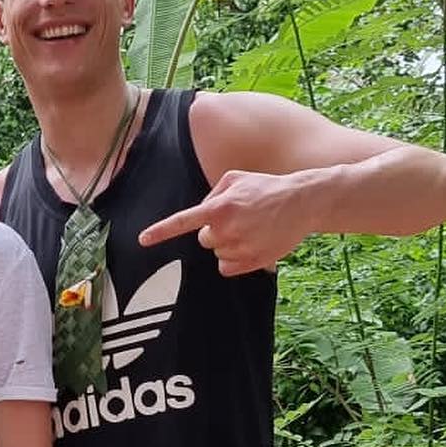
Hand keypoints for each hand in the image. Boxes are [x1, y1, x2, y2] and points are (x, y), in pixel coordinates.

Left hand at [139, 168, 323, 274]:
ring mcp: (239, 248)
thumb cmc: (267, 187)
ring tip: (252, 229)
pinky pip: (226, 268)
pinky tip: (252, 244)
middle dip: (216, 231)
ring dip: (228, 244)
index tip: (142, 240)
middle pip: (204, 239)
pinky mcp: (251, 263)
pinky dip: (235, 260)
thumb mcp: (235, 178)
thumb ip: (212, 194)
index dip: (161, 231)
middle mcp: (226, 229)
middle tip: (239, 219)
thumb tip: (201, 214)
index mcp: (220, 207)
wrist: (302, 202)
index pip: (183, 221)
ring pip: (217, 253)